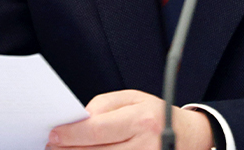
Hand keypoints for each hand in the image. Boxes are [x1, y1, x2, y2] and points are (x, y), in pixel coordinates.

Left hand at [47, 90, 213, 149]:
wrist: (190, 136)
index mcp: (141, 120)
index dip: (71, 134)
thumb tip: (80, 120)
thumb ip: (104, 106)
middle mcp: (145, 145)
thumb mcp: (134, 98)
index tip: (54, 134)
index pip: (97, 129)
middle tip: (53, 146)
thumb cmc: (157, 114)